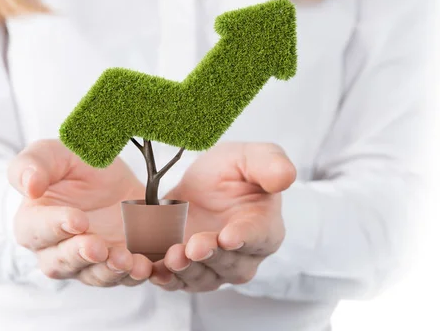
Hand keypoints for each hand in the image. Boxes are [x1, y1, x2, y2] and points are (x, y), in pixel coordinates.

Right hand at [8, 139, 151, 286]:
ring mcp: (89, 262)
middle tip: (97, 247)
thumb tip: (29, 186)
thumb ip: (34, 164)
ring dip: (109, 271)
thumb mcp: (54, 153)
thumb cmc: (74, 165)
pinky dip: (136, 274)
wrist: (113, 176)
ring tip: (124, 259)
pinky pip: (127, 277)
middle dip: (80, 256)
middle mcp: (57, 250)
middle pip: (61, 263)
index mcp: (34, 221)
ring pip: (94, 275)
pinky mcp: (119, 265)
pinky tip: (145, 266)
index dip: (54, 227)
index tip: (77, 220)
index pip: (36, 230)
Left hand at [150, 142, 295, 291]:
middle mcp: (244, 256)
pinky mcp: (186, 272)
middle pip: (231, 264)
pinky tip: (153, 271)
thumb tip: (286, 176)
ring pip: (204, 278)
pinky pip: (176, 281)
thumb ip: (270, 164)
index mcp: (266, 228)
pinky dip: (164, 278)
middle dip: (211, 255)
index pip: (260, 236)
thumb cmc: (233, 171)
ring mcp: (214, 268)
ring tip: (173, 256)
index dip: (245, 237)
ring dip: (187, 270)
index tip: (229, 236)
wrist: (200, 184)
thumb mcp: (250, 157)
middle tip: (194, 245)